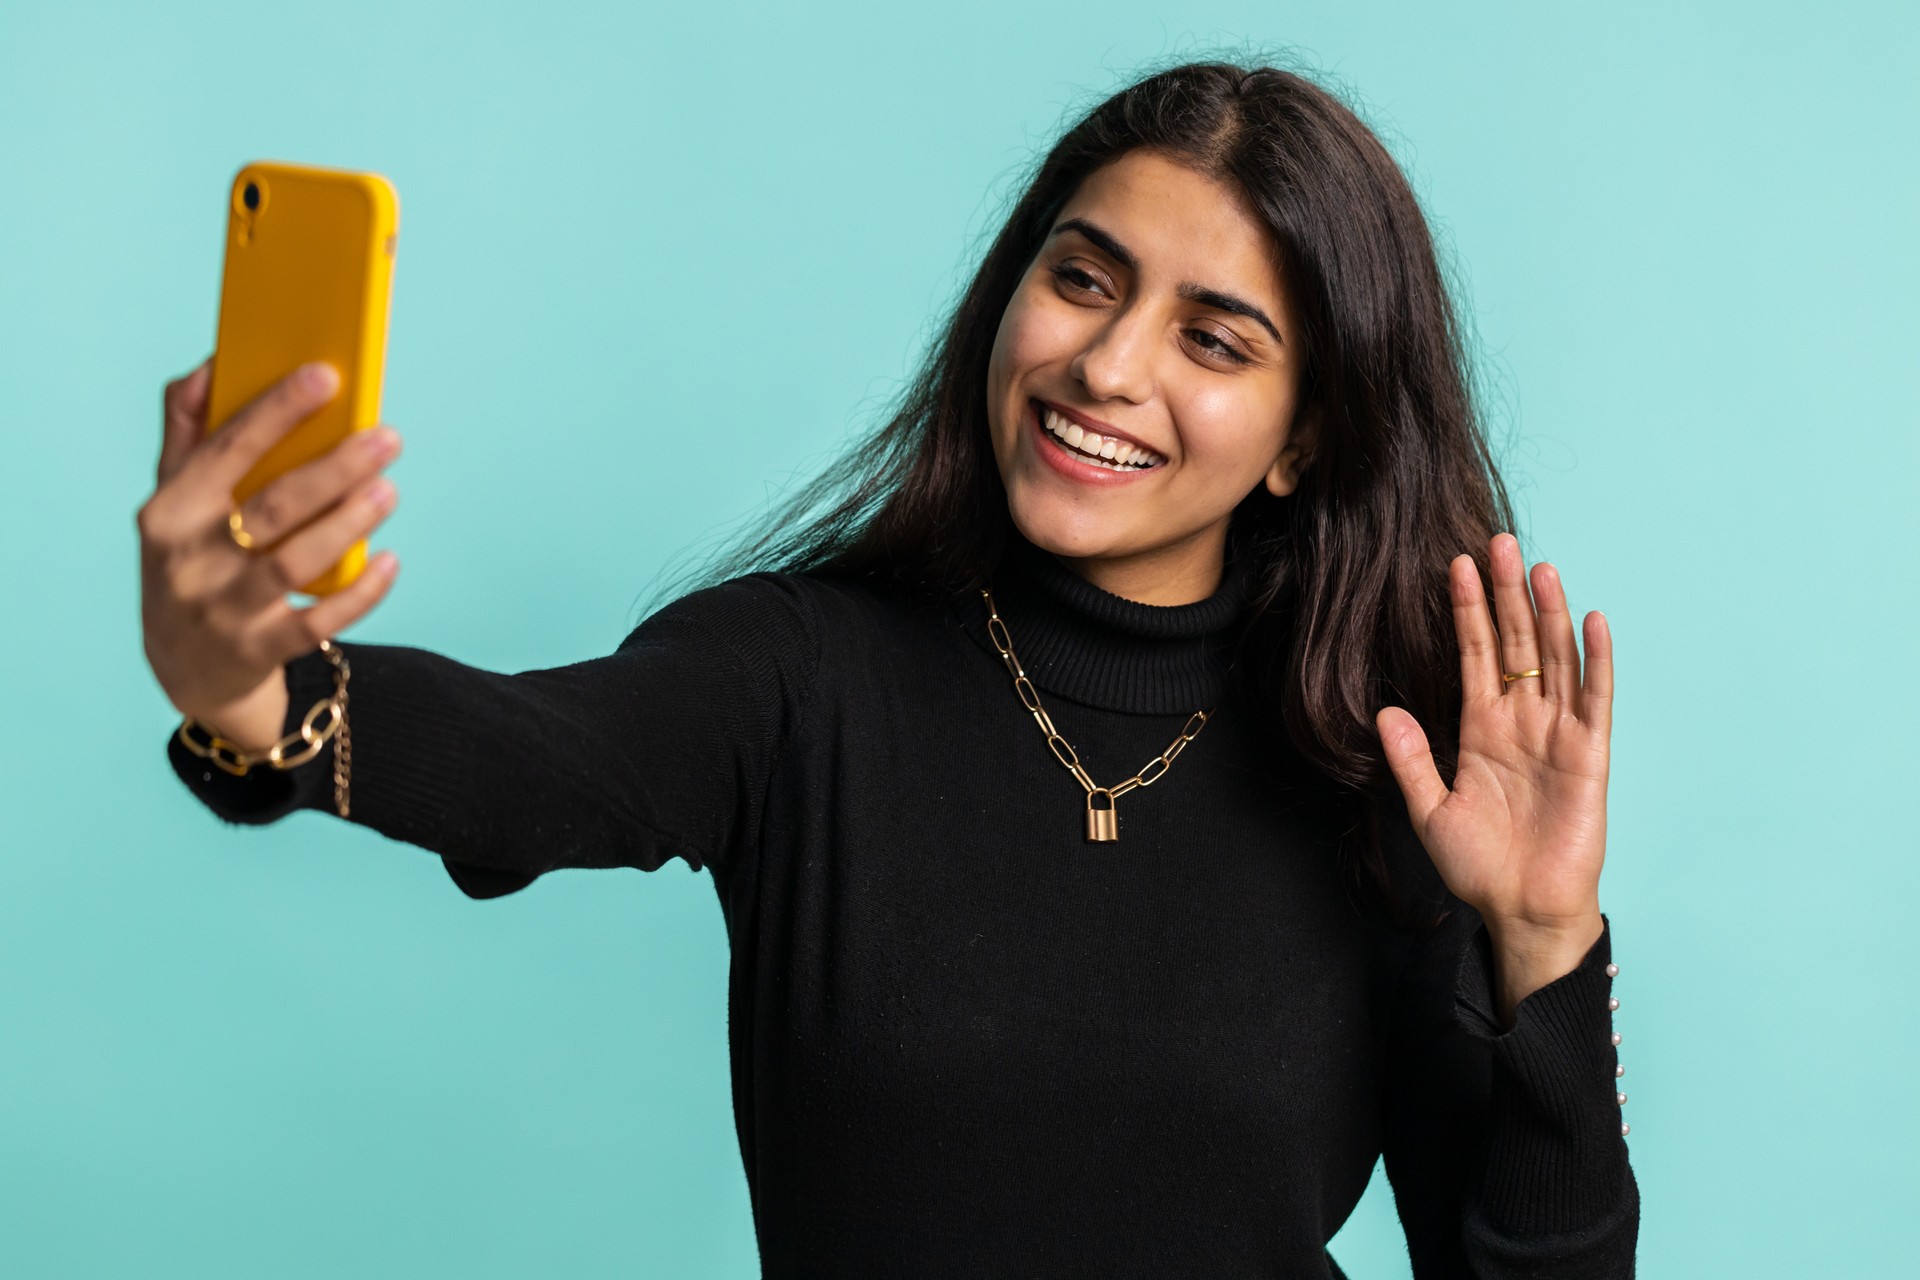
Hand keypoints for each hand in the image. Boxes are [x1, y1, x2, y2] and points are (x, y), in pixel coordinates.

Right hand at [138, 356, 403, 747]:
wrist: (186, 667)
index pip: (226, 449)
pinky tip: (390, 561)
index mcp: (170, 509)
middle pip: (272, 506)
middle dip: (334, 467)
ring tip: (389, 490)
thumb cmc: (191, 561)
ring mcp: (223, 610)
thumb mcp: (174, 500)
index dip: (277, 410)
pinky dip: (360, 592)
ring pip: (294, 562)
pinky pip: (317, 622)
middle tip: (388, 437)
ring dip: (349, 523)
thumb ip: (188, 432)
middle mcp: (190, 560)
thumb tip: (213, 363)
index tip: (326, 376)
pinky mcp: (257, 651)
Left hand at [1374, 532, 1612, 961]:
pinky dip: (1596, 660)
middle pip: (1514, 643)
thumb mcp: (1430, 810)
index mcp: (1482, 729)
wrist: (1522, 910)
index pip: (1474, 655)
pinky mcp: (1589, 755)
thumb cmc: (1480, 865)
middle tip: (1498, 541)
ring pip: (1554, 659)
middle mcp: (1521, 722)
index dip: (1467, 611)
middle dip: (1506, 594)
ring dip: (1548, 613)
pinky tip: (1593, 622)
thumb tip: (1385, 711)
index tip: (1455, 564)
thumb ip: (1411, 760)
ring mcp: (1557, 734)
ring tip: (1539, 567)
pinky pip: (1594, 699)